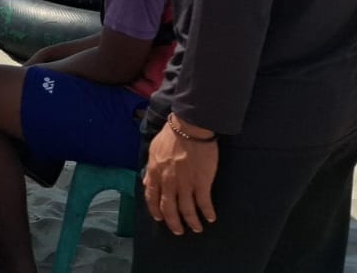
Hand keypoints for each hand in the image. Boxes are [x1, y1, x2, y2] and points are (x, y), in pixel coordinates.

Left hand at [144, 118, 217, 234]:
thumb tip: (146, 183)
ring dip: (191, 222)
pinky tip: (210, 218)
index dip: (155, 210)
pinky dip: (207, 212)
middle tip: (178, 230)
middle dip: (173, 222)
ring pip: (186, 209)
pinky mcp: (202, 181)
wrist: (189, 127)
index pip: (152, 197)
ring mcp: (185, 182)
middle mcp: (168, 181)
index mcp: (155, 172)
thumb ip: (150, 169)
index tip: (159, 218)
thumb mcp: (153, 150)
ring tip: (196, 228)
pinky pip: (203, 202)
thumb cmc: (171, 135)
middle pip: (169, 208)